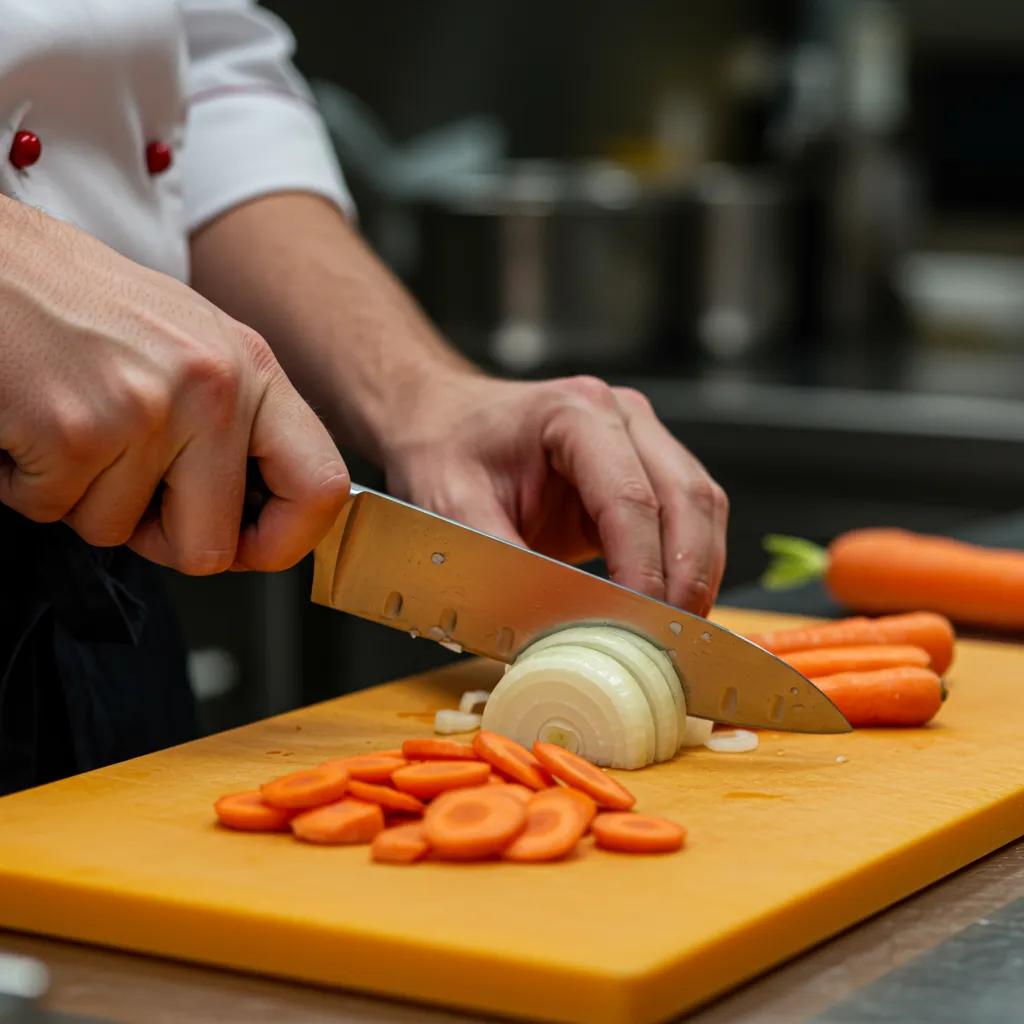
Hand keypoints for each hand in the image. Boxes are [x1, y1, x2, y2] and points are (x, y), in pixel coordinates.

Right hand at [0, 199, 348, 573]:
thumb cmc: (81, 302)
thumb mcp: (191, 346)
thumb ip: (234, 424)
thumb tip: (258, 515)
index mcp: (253, 370)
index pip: (321, 488)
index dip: (284, 541)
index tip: (247, 546)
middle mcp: (213, 389)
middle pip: (210, 545)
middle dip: (158, 538)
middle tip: (123, 486)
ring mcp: (147, 411)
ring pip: (117, 532)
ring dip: (80, 498)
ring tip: (69, 423)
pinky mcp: (75, 431)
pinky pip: (53, 512)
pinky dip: (28, 484)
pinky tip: (31, 422)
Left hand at [381, 372, 727, 614]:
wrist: (444, 420)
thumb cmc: (446, 449)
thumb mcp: (453, 506)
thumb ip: (502, 560)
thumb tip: (550, 625)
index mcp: (574, 412)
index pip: (630, 497)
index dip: (644, 566)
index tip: (641, 622)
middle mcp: (620, 416)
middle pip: (686, 497)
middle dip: (687, 575)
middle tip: (675, 638)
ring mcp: (641, 438)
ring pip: (701, 505)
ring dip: (699, 571)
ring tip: (680, 630)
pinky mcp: (646, 467)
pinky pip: (688, 514)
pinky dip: (688, 562)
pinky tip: (672, 604)